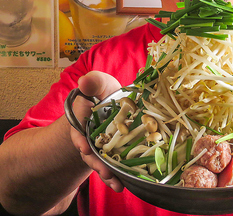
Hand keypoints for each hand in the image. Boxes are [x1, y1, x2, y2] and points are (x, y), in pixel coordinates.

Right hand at [69, 71, 124, 192]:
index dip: (80, 138)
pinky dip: (113, 176)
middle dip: (94, 160)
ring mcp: (98, 143)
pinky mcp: (110, 152)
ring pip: (98, 159)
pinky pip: (109, 165)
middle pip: (87, 148)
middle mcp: (87, 132)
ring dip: (104, 170)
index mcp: (83, 114)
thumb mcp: (101, 83)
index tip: (83, 147)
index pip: (78, 126)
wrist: (114, 103)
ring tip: (112, 180)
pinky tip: (119, 185)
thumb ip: (94, 82)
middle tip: (102, 170)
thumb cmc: (106, 92)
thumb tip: (84, 82)